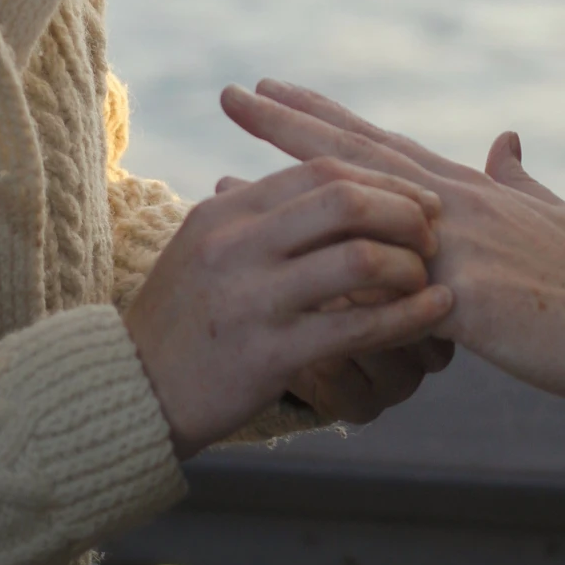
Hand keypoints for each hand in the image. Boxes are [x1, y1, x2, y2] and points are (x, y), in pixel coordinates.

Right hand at [123, 158, 453, 458]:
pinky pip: (356, 327)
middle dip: (403, 211)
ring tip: (429, 278)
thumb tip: (331, 180)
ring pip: (357, 260)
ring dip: (408, 265)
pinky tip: (435, 313)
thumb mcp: (206, 247)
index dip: (381, 180)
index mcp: (223, 213)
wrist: (129, 393)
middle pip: (343, 200)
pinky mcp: (267, 354)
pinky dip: (407, 316)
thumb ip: (261, 213)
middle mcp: (235, 246)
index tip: (418, 198)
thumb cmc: (183, 319)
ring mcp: (250, 300)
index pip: (319, 171)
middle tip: (433, 233)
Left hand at [220, 80, 564, 396]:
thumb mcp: (556, 218)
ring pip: (355, 205)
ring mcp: (453, 244)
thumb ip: (520, 181)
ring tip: (225, 172)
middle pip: (355, 154)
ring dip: (288, 189)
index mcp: (465, 189)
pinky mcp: (461, 292)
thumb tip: (505, 140)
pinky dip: (329, 272)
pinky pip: (381, 283)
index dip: (328, 116)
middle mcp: (450, 204)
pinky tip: (278, 262)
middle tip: (232, 95)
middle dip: (289, 125)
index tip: (277, 91)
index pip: (380, 143)